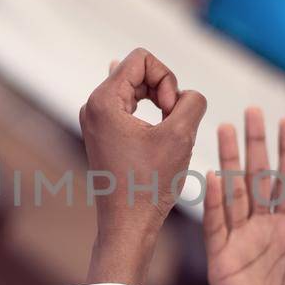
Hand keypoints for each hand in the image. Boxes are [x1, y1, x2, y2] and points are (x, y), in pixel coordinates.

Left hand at [80, 48, 206, 284]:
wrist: (128, 225)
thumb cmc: (150, 185)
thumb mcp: (180, 135)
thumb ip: (191, 101)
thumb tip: (186, 95)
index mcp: (103, 101)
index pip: (142, 59)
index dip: (167, 78)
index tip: (171, 112)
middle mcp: (93, 106)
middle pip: (138, 70)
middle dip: (164, 90)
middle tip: (174, 122)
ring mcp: (96, 121)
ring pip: (135, 89)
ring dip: (160, 103)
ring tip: (170, 132)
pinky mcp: (104, 135)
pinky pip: (130, 107)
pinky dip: (150, 114)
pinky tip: (161, 121)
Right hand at [204, 109, 284, 284]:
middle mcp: (262, 232)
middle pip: (258, 179)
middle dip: (255, 145)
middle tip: (253, 111)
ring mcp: (239, 244)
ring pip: (234, 192)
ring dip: (231, 161)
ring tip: (226, 128)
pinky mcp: (221, 261)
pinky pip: (217, 225)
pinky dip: (215, 201)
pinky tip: (214, 175)